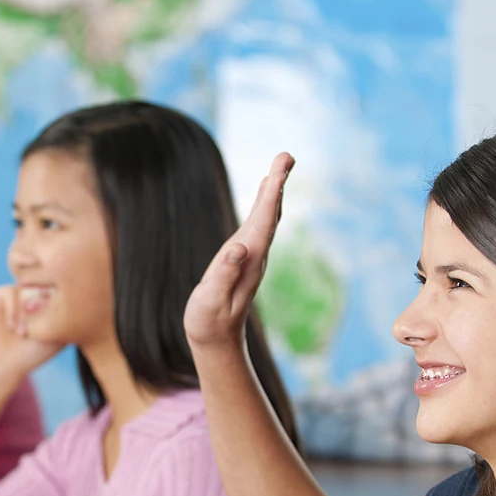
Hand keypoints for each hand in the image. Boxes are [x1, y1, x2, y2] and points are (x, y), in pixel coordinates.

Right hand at [0, 285, 62, 384]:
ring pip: (27, 287)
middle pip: (44, 283)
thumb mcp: (57, 334)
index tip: (53, 327)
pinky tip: (12, 327)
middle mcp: (30, 295)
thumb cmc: (32, 354)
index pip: (59, 290)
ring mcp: (13, 294)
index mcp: (45, 302)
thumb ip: (67, 313)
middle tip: (37, 327)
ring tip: (23, 332)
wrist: (3, 365)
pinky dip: (13, 309)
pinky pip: (10, 291)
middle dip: (43, 304)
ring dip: (27, 309)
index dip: (59, 305)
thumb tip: (72, 292)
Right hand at [184, 153, 293, 350]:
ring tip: (279, 166)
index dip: (272, 193)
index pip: (263, 221)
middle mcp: (254, 256)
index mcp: (248, 260)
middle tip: (287, 154)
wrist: (216, 341)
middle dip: (277, 183)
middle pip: (270, 214)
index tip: (280, 167)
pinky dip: (263, 205)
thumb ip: (224, 274)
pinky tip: (265, 196)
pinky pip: (256, 226)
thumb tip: (239, 248)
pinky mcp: (242, 260)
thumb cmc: (209, 322)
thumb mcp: (212, 300)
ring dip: (273, 191)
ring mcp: (250, 257)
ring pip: (265, 218)